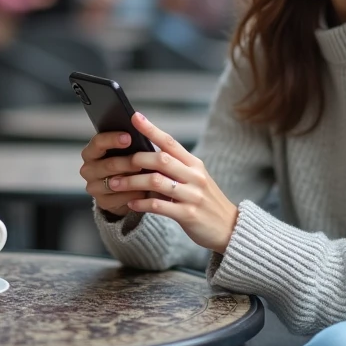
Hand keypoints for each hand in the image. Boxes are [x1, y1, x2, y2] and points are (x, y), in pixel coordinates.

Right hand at [79, 131, 146, 216]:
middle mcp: (88, 169)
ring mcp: (93, 187)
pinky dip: (134, 194)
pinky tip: (146, 190)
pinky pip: (119, 198)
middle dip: (128, 162)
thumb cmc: (126, 162)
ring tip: (148, 175)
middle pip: (108, 164)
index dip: (113, 139)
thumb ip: (129, 142)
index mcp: (91, 152)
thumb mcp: (125, 150)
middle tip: (143, 160)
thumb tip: (141, 128)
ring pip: (114, 183)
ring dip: (132, 179)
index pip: (98, 142)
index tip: (129, 137)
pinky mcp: (102, 202)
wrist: (123, 189)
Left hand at [104, 113, 238, 253]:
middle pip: (161, 159)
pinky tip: (131, 203)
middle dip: (136, 159)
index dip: (151, 129)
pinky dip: (141, 204)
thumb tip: (146, 154)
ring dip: (132, 182)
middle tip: (115, 163)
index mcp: (194, 164)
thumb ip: (176, 167)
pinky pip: (159, 206)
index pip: (170, 142)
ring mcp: (192, 195)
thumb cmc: (206, 201)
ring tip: (115, 184)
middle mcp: (195, 176)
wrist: (230, 228)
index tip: (134, 118)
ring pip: (156, 181)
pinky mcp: (188, 214)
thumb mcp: (196, 179)